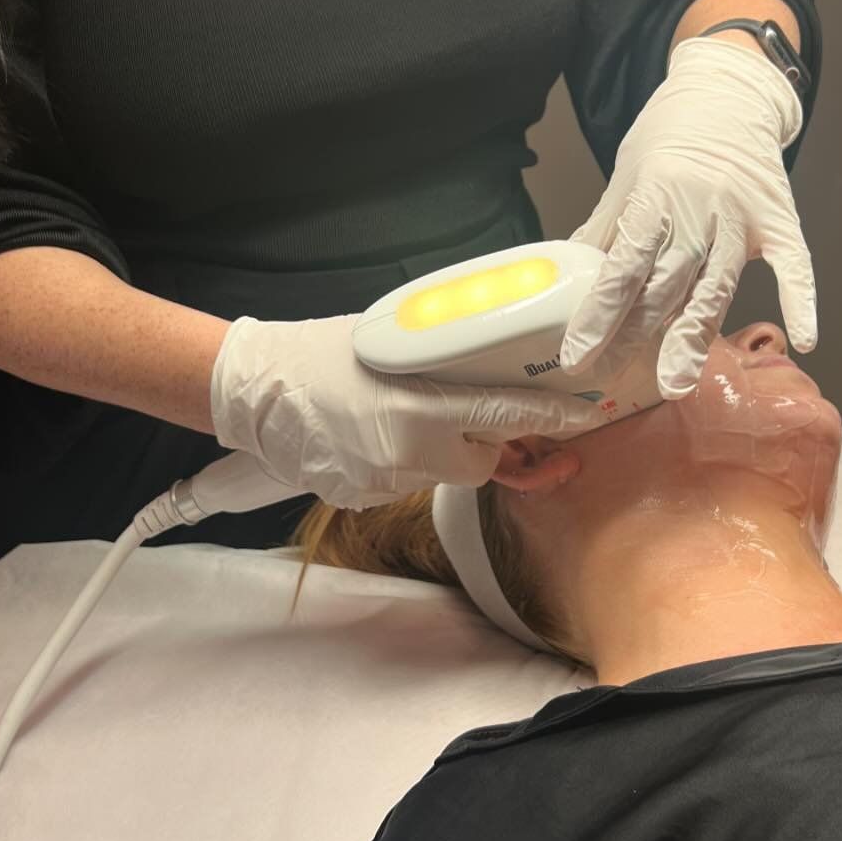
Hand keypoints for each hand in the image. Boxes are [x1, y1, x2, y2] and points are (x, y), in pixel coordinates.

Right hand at [210, 314, 598, 509]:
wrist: (256, 392)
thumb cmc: (322, 354)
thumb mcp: (391, 340)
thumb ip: (446, 358)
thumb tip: (497, 357)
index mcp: (419, 407)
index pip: (506, 415)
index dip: (551, 417)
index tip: (585, 414)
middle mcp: (407, 452)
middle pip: (482, 462)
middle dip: (487, 440)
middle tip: (471, 411)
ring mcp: (384, 483)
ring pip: (443, 473)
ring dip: (442, 449)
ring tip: (402, 413)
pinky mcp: (364, 500)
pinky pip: (408, 482)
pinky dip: (407, 461)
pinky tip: (376, 433)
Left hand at [561, 37, 815, 397]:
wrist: (728, 93)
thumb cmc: (670, 135)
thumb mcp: (627, 174)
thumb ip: (606, 227)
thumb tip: (566, 273)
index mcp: (654, 197)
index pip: (621, 267)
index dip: (598, 314)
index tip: (578, 354)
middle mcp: (698, 212)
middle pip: (663, 285)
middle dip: (635, 336)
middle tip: (612, 378)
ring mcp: (742, 218)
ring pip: (716, 287)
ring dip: (696, 336)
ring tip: (678, 380)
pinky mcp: (778, 221)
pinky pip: (794, 266)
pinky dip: (802, 301)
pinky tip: (802, 339)